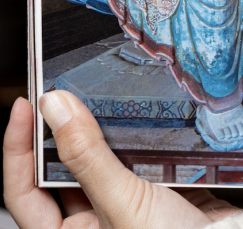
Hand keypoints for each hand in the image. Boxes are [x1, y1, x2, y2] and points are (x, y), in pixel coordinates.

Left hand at [4, 92, 242, 228]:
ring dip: (102, 132)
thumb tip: (56, 108)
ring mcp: (124, 205)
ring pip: (100, 160)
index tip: (27, 107)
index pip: (23, 190)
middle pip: (61, 170)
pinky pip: (136, 157)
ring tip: (102, 99)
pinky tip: (142, 117)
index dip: (18, 149)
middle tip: (66, 93)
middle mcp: (92, 222)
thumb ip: (88, 156)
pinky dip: (137, 136)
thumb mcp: (123, 202)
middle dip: (62, 133)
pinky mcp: (157, 189)